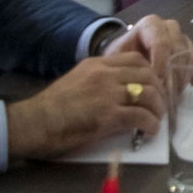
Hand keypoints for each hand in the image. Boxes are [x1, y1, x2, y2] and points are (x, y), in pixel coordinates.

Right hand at [6, 52, 163, 159]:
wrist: (32, 123)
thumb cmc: (49, 108)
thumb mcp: (76, 82)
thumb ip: (99, 82)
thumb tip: (120, 94)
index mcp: (96, 64)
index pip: (136, 60)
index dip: (151, 74)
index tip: (153, 88)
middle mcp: (105, 74)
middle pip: (148, 75)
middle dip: (160, 91)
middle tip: (159, 106)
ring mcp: (107, 93)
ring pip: (149, 93)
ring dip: (158, 109)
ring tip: (155, 120)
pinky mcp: (108, 115)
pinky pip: (141, 116)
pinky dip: (150, 125)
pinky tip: (148, 132)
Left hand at [103, 15, 192, 89]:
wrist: (123, 62)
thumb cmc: (119, 62)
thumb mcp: (117, 62)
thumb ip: (130, 67)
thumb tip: (150, 84)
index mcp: (150, 25)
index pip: (162, 41)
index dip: (161, 63)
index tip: (156, 83)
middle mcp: (169, 28)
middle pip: (180, 49)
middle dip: (173, 73)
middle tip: (165, 94)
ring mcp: (183, 39)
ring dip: (185, 76)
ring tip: (173, 93)